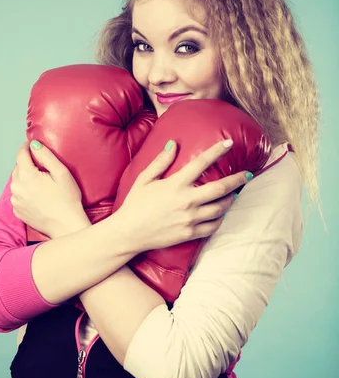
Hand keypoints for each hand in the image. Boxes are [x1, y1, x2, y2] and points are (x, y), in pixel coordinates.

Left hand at [10, 141, 88, 238]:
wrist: (66, 225)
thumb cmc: (67, 199)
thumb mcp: (61, 173)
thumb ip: (46, 155)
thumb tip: (34, 144)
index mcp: (26, 176)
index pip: (20, 154)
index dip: (27, 147)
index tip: (32, 145)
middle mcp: (16, 187)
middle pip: (18, 167)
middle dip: (28, 164)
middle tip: (43, 167)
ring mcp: (15, 201)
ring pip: (17, 182)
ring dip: (26, 178)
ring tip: (42, 183)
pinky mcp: (17, 211)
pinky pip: (18, 195)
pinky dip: (25, 192)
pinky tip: (39, 195)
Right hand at [115, 139, 250, 252]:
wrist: (129, 233)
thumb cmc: (135, 204)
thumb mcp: (144, 179)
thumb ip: (161, 161)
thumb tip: (173, 144)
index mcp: (176, 184)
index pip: (201, 163)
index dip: (217, 151)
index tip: (229, 143)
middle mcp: (186, 201)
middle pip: (221, 188)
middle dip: (237, 180)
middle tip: (248, 174)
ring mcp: (190, 219)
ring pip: (221, 208)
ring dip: (231, 199)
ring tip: (236, 194)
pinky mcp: (190, 233)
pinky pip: (213, 226)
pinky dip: (220, 218)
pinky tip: (222, 213)